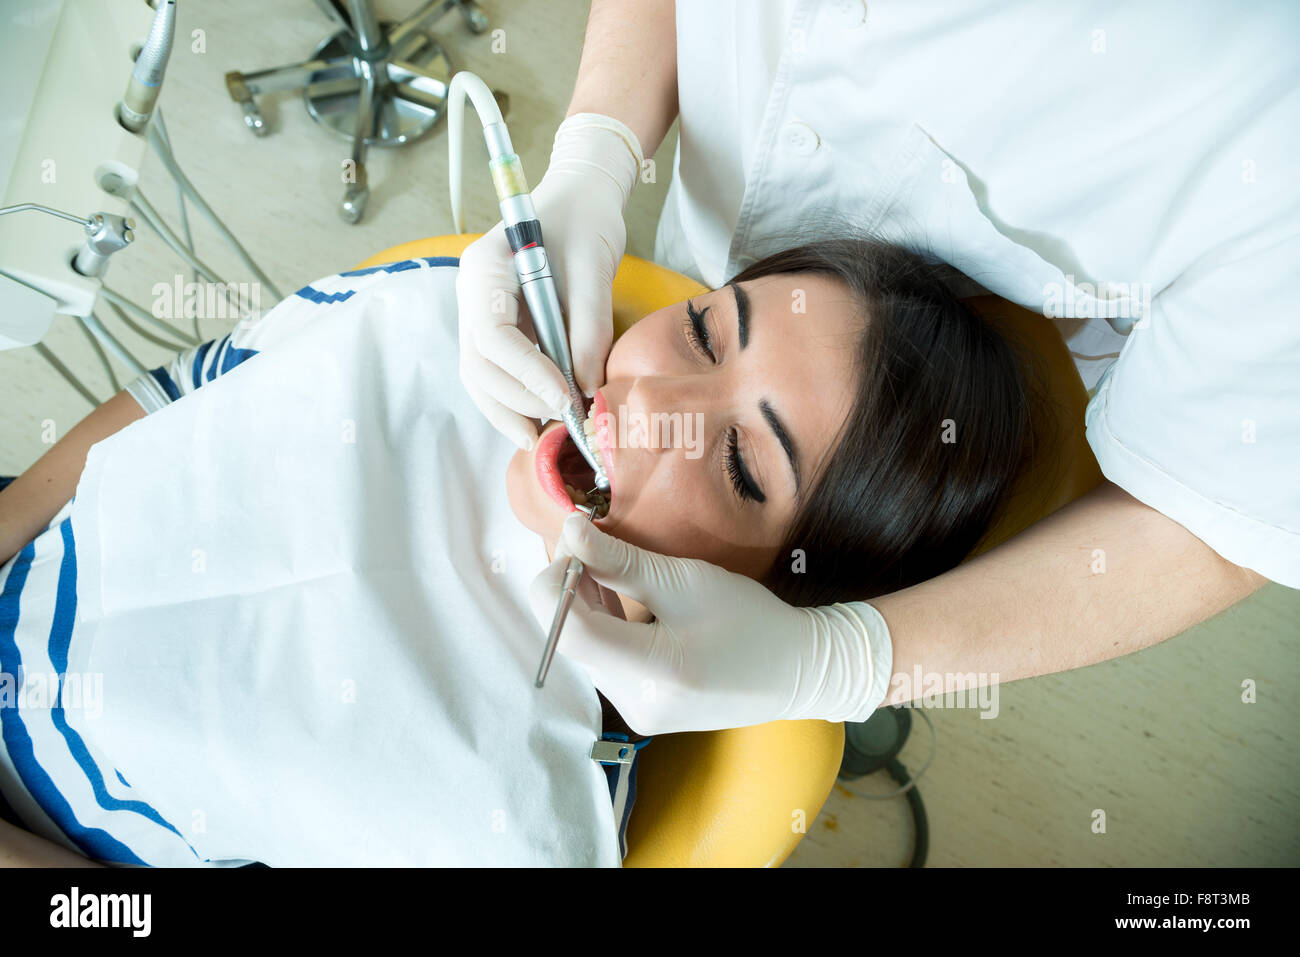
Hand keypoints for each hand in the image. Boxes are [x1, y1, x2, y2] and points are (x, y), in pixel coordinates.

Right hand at [456, 113, 643, 449]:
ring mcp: (480, 316)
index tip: (564, 395)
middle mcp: (472, 296)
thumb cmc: (586, 220)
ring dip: (512, 413)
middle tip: (565, 421)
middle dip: (518, 401)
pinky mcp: (499, 333)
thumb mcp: (594, 265)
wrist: (580, 199)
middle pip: (479, 365)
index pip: (492, 335)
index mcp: (485, 269)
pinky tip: (544, 423)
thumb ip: (589, 325)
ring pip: (481, 379)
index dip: (526, 372)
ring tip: (550, 438)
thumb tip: (586, 385)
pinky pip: (498, 377)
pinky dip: (517, 404)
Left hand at [527, 513, 895, 734]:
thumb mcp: (684, 580)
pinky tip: (630, 604)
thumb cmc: (751, 620)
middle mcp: (633, 703)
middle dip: (574, 587)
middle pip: (570, 639)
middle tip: (598, 546)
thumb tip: (568, 531)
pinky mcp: (642, 711)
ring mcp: (636, 713)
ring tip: (620, 573)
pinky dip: (606, 627)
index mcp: (649, 671)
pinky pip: (605, 663)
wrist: (798, 670)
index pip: (565, 630)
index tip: (578, 544)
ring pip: (584, 650)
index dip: (556, 580)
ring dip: (588, 605)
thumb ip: (620, 559)